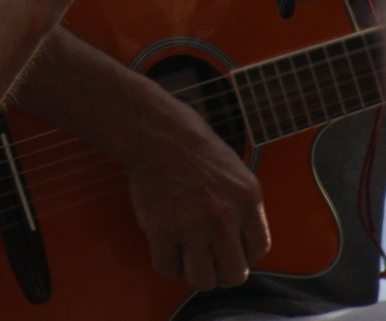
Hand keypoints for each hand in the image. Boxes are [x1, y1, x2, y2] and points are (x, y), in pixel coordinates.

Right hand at [123, 106, 269, 289]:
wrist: (151, 130)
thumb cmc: (188, 142)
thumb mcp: (232, 168)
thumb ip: (241, 203)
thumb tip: (240, 239)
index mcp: (247, 198)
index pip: (258, 249)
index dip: (242, 252)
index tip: (228, 247)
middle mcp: (224, 217)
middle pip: (233, 274)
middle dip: (220, 268)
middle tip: (206, 254)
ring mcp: (192, 225)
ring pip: (203, 280)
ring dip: (193, 270)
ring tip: (185, 251)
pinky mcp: (161, 229)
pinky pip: (167, 268)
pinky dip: (165, 261)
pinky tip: (164, 243)